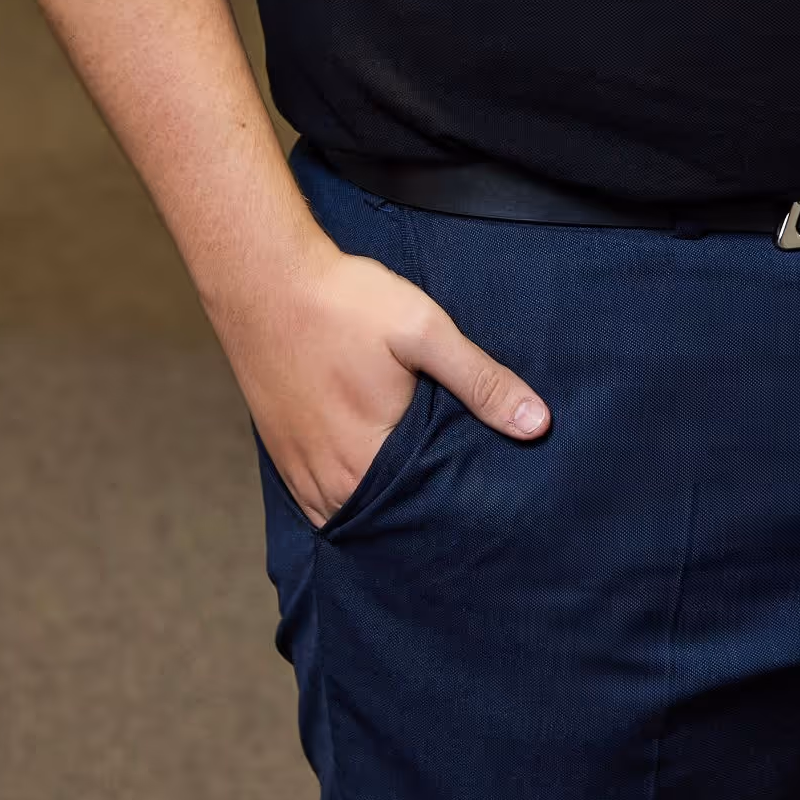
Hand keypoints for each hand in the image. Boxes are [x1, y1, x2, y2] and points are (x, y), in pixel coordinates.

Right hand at [215, 231, 550, 526]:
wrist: (263, 277)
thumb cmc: (342, 301)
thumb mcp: (424, 331)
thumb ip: (480, 381)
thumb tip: (536, 424)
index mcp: (367, 460)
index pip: (425, 512)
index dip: (457, 509)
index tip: (487, 506)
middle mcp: (329, 481)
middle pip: (387, 521)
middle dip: (421, 516)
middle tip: (460, 504)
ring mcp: (298, 470)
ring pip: (350, 515)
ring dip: (383, 511)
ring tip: (420, 498)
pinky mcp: (281, 453)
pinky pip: (318, 502)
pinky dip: (346, 500)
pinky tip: (371, 482)